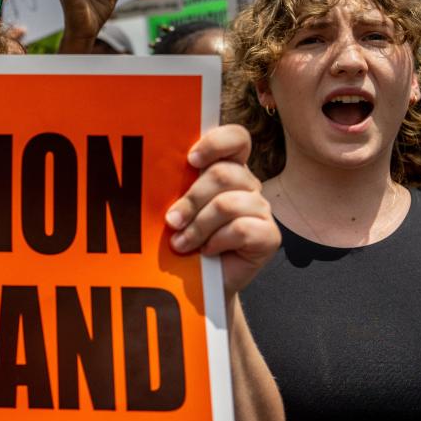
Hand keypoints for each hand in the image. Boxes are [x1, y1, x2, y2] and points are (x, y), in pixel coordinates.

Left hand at [164, 124, 278, 299]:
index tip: (190, 160)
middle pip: (224, 173)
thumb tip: (151, 166)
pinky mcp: (270, 236)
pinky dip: (217, 241)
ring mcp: (261, 209)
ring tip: (182, 243)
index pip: (236, 138)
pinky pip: (241, 229)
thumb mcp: (176, 205)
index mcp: (228, 167)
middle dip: (191, 199)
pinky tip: (208, 251)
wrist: (198, 282)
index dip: (215, 143)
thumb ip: (175, 184)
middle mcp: (248, 184)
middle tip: (171, 220)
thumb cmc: (184, 238)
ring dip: (198, 226)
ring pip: (228, 204)